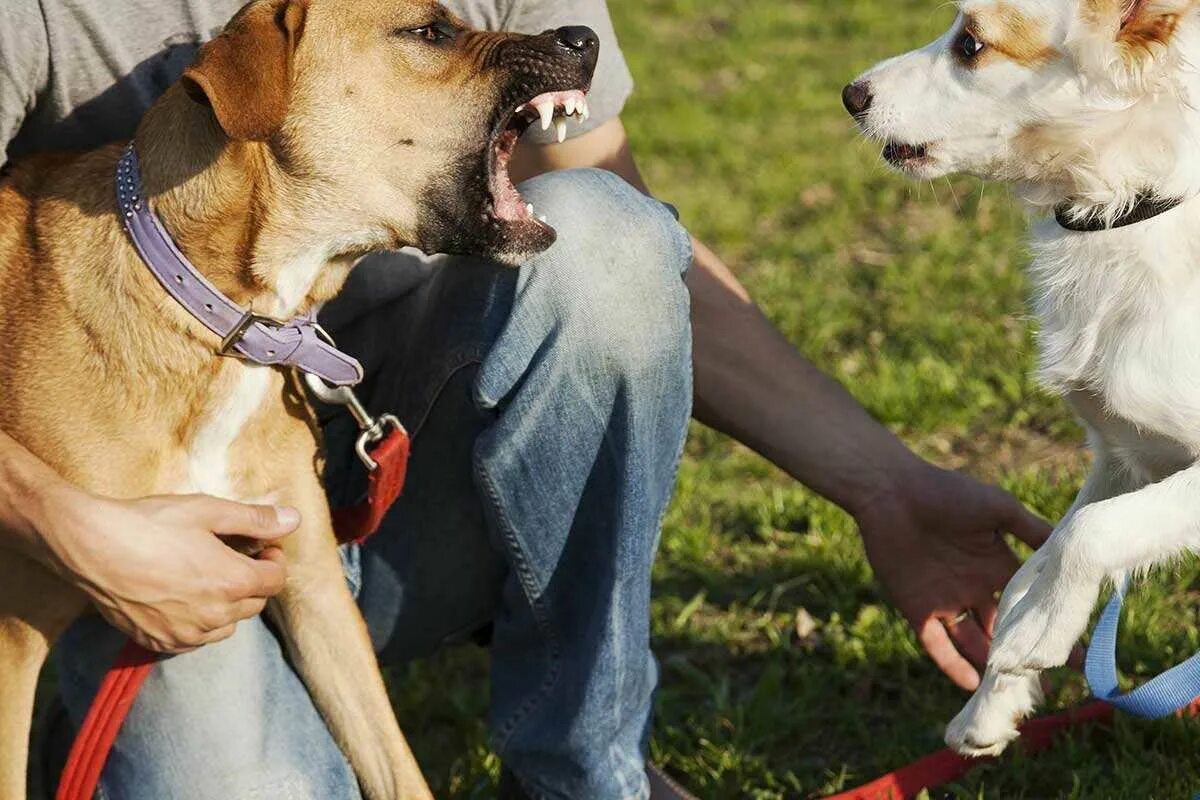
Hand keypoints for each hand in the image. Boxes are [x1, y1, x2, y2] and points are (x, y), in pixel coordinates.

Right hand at [36, 489, 298, 653]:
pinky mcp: (159, 642)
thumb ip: (256, 519)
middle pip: (255, 603)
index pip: (277, 580)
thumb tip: (294, 519)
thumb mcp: (208, 510)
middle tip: (233, 556)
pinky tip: (182, 598)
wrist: (91, 546)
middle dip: (252, 580)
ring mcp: (186, 633)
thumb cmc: (150, 523)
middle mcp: (215, 615)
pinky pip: (196, 640)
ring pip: (227, 625)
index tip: (261, 545)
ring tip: (205, 576)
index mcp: (233, 582)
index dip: (274, 559)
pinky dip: (199, 623)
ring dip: (227, 604)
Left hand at [855, 463, 1050, 690]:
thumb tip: (1071, 547)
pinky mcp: (916, 608)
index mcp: (996, 565)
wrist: (891, 491)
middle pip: (1002, 630)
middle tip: (1047, 686)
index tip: (1075, 655)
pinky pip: (937, 644)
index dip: (1048, 627)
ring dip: (990, 667)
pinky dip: (953, 665)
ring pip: (973, 642)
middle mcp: (974, 588)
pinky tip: (972, 685)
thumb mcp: (998, 508)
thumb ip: (1032, 530)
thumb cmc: (945, 492)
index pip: (1028, 604)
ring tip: (1013, 692)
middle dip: (1022, 656)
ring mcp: (945, 600)